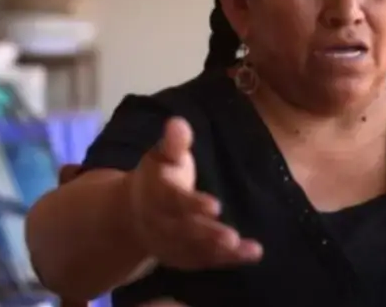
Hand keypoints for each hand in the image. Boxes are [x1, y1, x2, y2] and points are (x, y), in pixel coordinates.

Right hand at [127, 117, 262, 269]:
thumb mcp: (162, 155)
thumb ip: (173, 142)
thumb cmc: (158, 176)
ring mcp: (171, 244)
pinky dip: (228, 260)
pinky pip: (205, 261)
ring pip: (195, 250)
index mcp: (156, 194)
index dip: (192, 204)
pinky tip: (252, 253)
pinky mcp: (184, 257)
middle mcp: (161, 223)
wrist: (133, 214)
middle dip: (208, 234)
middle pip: (184, 231)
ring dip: (219, 251)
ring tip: (245, 248)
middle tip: (231, 237)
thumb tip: (178, 123)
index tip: (215, 205)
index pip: (173, 200)